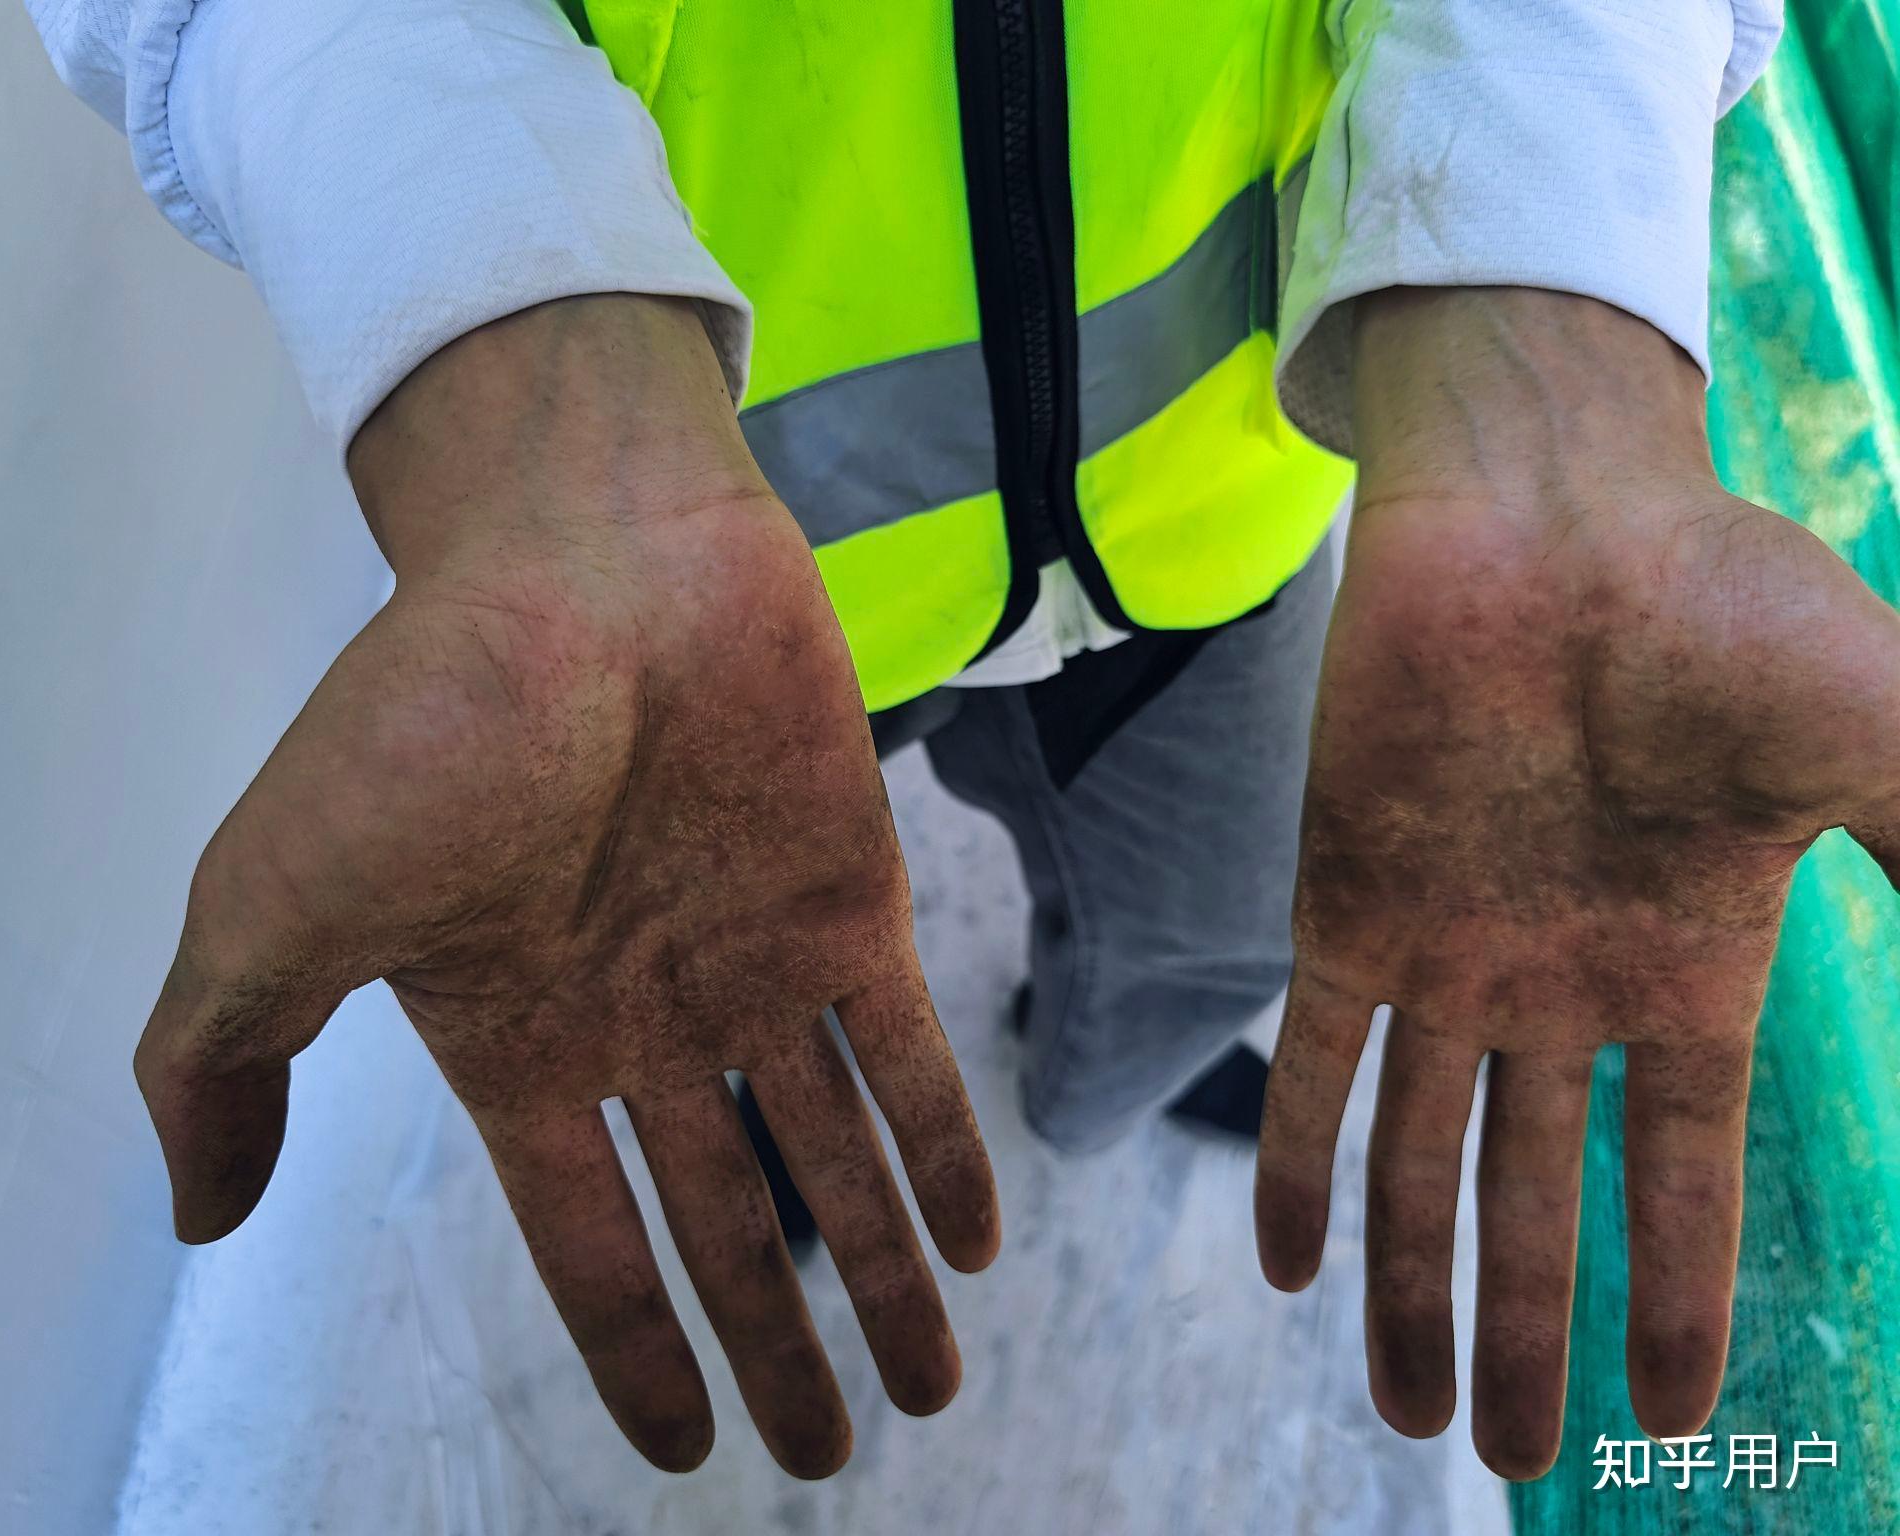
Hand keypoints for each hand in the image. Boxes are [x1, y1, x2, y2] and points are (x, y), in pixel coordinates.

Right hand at [134, 296, 998, 1478]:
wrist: (575, 543)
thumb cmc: (423, 714)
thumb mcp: (271, 903)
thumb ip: (220, 1060)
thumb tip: (193, 1214)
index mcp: (519, 1039)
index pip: (586, 1240)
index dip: (635, 1348)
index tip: (686, 1449)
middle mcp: (644, 1020)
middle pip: (726, 1223)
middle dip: (775, 1344)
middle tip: (826, 1459)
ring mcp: (750, 965)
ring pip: (831, 1160)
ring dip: (880, 1276)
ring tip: (924, 1391)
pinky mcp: (847, 900)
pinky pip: (907, 1056)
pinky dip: (943, 1150)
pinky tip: (975, 1250)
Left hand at [1255, 289, 1899, 1478]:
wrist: (1546, 507)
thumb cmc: (1716, 607)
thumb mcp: (1880, 748)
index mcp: (1680, 974)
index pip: (1675, 1177)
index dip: (1668, 1295)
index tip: (1664, 1420)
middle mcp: (1554, 985)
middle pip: (1531, 1198)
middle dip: (1522, 1327)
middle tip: (1508, 1455)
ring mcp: (1444, 951)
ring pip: (1413, 1157)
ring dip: (1407, 1285)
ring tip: (1404, 1412)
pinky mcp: (1340, 900)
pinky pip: (1302, 1059)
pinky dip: (1290, 1160)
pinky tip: (1282, 1264)